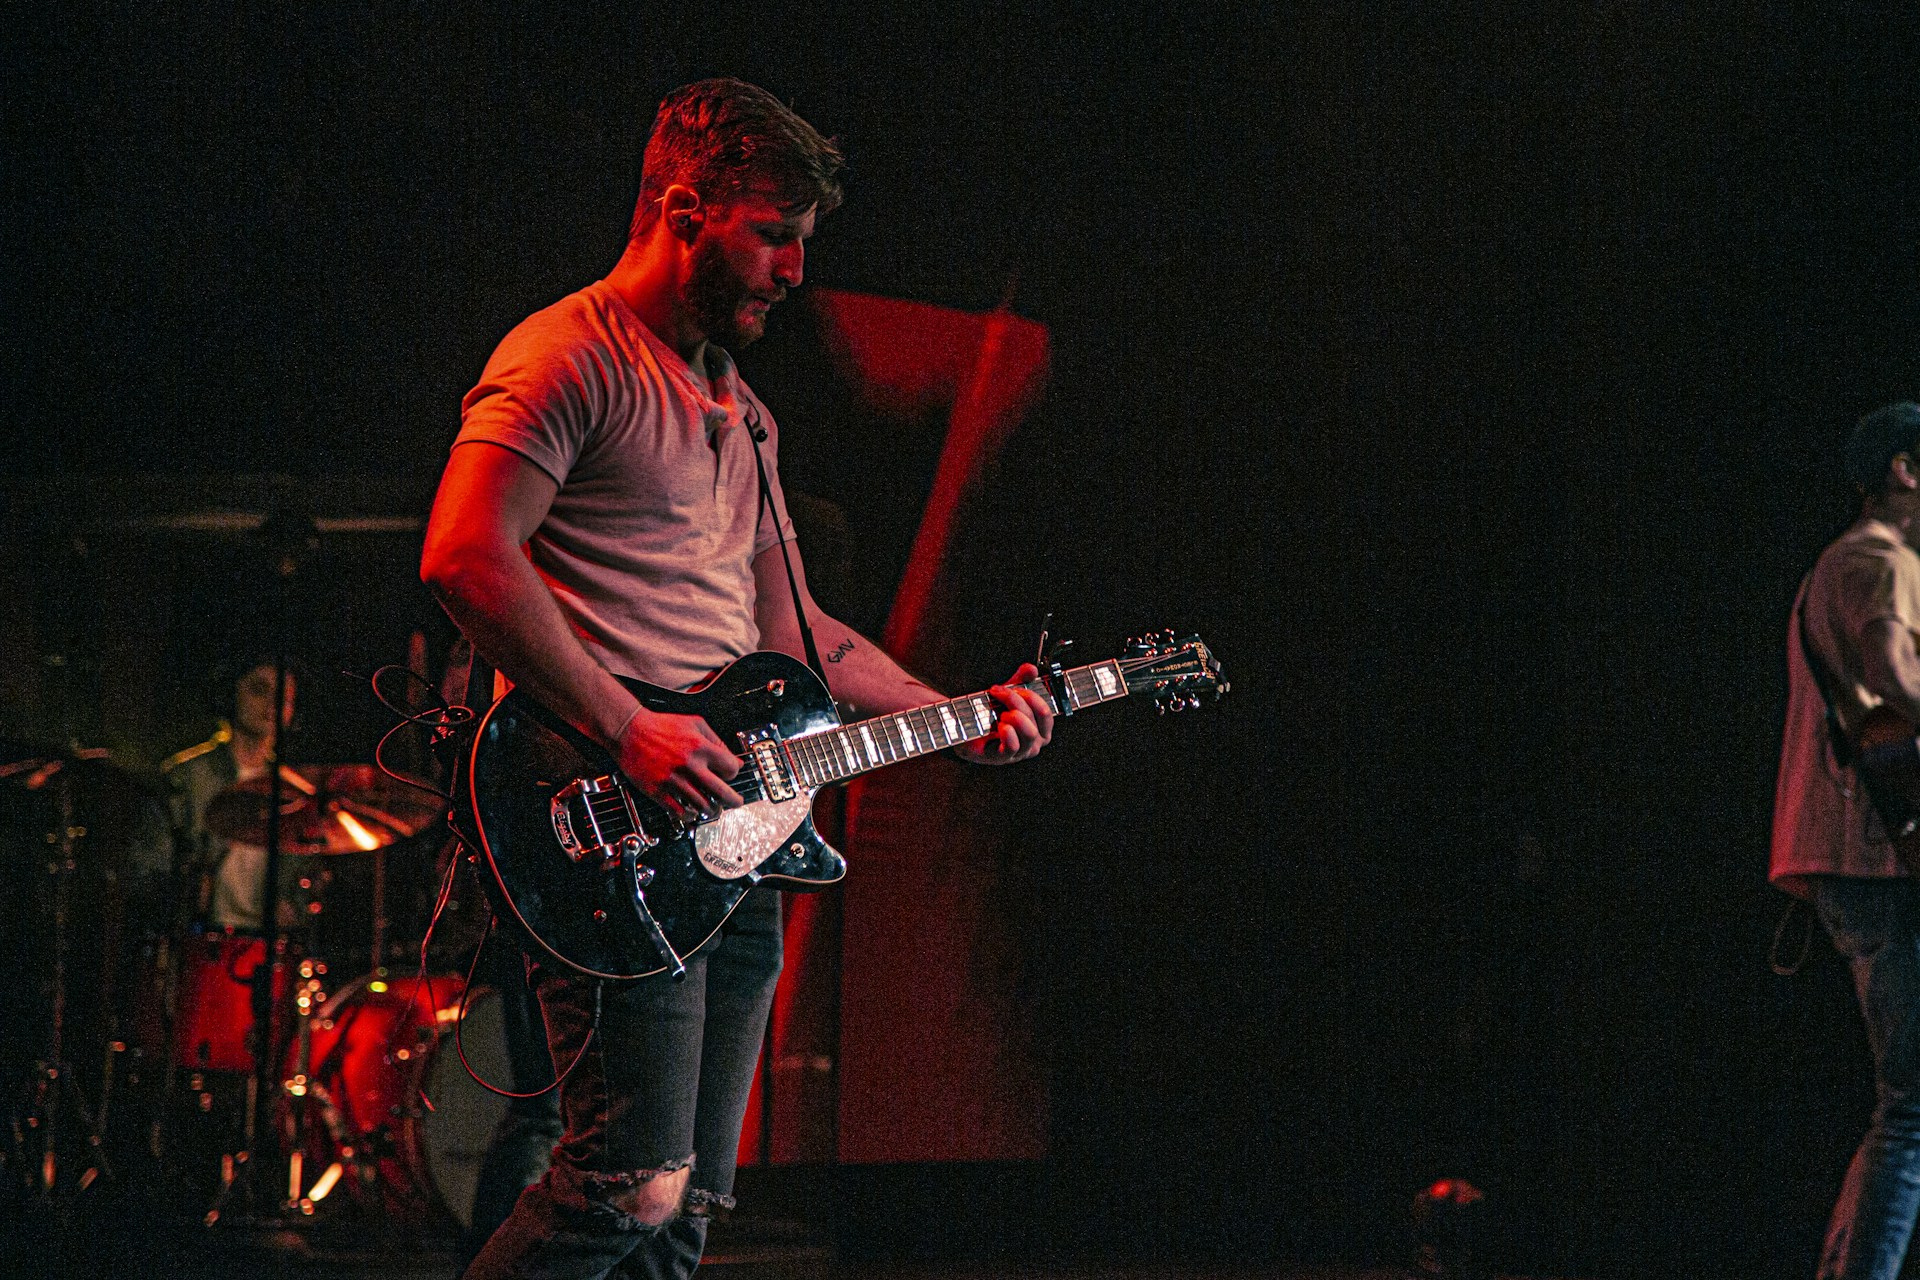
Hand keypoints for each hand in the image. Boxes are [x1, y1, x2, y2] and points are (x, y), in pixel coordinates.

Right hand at [613, 705, 743, 822]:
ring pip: (702, 806)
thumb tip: (734, 760)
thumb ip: (717, 741)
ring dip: (712, 810)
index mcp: (700, 747)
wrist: (630, 731)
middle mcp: (689, 765)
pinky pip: (679, 811)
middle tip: (736, 802)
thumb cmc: (662, 726)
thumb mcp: (695, 723)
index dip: (733, 773)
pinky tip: (692, 812)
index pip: (731, 769)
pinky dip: (690, 816)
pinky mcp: (658, 790)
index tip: (729, 775)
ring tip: (713, 808)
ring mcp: (673, 780)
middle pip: (721, 792)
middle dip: (734, 801)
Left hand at [952, 662, 1053, 764]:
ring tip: (999, 714)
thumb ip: (1020, 680)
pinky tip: (1000, 726)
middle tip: (998, 692)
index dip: (1031, 696)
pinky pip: (1013, 746)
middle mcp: (1035, 742)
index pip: (1046, 711)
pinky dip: (1008, 733)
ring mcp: (1021, 752)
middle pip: (1038, 717)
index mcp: (1040, 728)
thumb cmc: (990, 712)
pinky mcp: (1004, 758)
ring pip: (1030, 732)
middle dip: (1018, 700)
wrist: (964, 727)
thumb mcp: (1007, 693)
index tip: (1012, 687)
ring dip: (1014, 716)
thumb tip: (1032, 669)